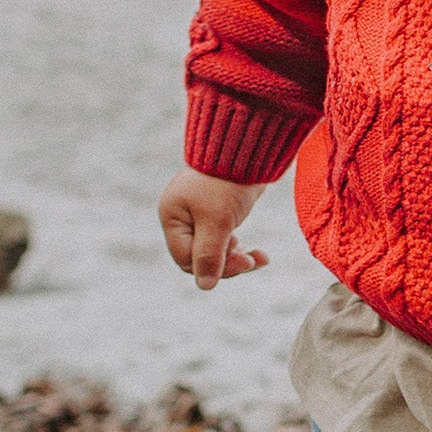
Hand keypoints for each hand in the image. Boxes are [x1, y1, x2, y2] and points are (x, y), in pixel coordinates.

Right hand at [158, 167, 268, 289]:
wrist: (250, 145)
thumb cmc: (227, 181)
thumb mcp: (217, 221)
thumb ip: (210, 255)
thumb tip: (205, 286)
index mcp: (172, 216)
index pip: (187, 259)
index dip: (212, 267)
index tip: (242, 263)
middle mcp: (183, 216)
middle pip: (200, 257)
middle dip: (227, 263)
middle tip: (253, 261)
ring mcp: (201, 213)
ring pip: (215, 250)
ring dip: (238, 257)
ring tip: (260, 258)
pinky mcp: (220, 211)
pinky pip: (226, 239)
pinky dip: (241, 247)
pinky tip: (259, 253)